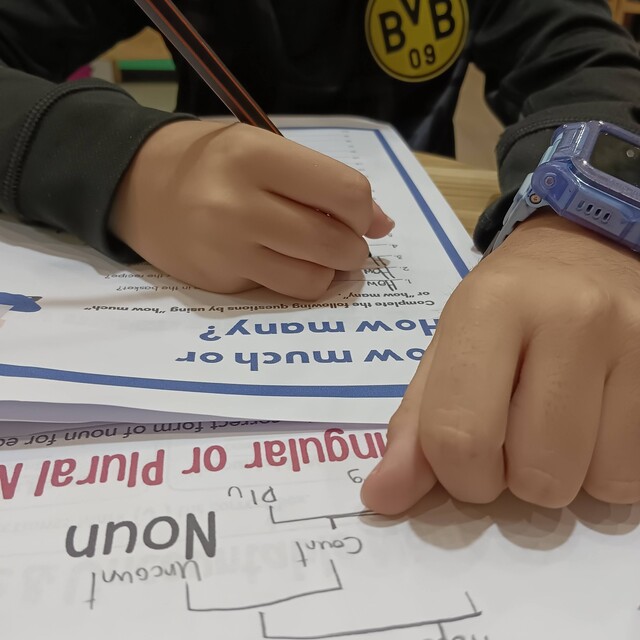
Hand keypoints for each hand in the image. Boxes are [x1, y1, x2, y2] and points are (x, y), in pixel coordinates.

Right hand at [110, 121, 393, 297]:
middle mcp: (238, 203)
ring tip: (322, 255)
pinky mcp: (220, 281)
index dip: (364, 211)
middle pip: (333, 241)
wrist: (137, 187)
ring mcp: (226, 248)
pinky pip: (284, 291)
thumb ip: (322, 183)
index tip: (360, 216)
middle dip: (354, 248)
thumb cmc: (212, 162)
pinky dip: (301, 282)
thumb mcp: (264, 150)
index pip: (344, 192)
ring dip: (332, 271)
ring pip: (313, 277)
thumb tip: (383, 224)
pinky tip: (289, 264)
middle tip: (346, 242)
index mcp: (255, 155)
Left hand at [362, 211, 639, 511]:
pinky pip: (639, 472)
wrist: (587, 247)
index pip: (461, 435)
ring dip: (567, 474)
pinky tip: (595, 420)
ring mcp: (636, 340)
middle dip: (515, 479)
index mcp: (491, 308)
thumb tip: (382, 497)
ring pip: (598, 482)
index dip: (457, 475)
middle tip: (514, 435)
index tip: (465, 461)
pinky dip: (608, 466)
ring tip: (557, 422)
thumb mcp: (448, 347)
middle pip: (537, 474)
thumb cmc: (506, 304)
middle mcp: (571, 318)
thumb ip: (414, 425)